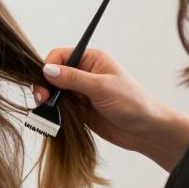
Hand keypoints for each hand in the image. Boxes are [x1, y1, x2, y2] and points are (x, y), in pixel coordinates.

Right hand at [33, 47, 185, 160]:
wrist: (145, 131)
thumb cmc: (132, 103)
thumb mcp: (102, 87)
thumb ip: (73, 79)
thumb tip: (47, 70)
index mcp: (91, 60)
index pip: (60, 56)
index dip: (48, 67)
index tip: (45, 81)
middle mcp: (83, 73)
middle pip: (52, 73)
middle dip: (44, 84)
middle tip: (42, 99)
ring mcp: (80, 92)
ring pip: (53, 90)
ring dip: (47, 99)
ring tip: (45, 108)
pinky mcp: (78, 109)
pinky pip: (58, 106)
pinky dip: (51, 110)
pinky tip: (51, 115)